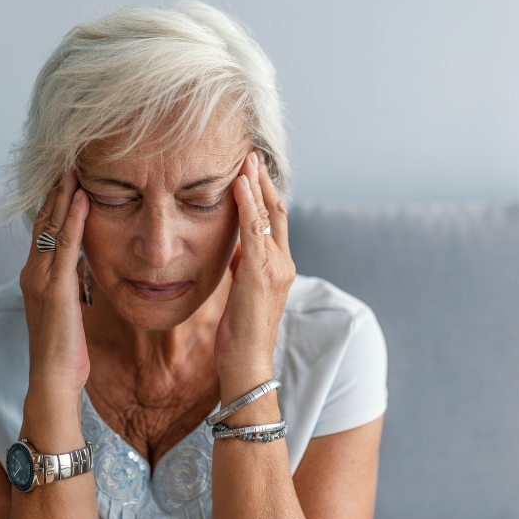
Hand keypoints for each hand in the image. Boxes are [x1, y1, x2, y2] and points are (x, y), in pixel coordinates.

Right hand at [19, 172, 90, 394]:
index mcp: (36, 276)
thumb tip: (80, 265)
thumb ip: (70, 283)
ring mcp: (40, 279)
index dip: (54, 202)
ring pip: (52, 227)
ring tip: (74, 168)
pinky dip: (74, 219)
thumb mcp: (68, 308)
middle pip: (44, 221)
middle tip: (68, 160)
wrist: (53, 378)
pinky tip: (82, 198)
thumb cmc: (65, 349)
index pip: (44, 230)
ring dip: (63, 196)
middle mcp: (32, 272)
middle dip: (56, 190)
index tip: (66, 177)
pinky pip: (66, 246)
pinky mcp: (54, 288)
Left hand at [214, 150, 295, 400]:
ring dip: (257, 184)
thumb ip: (243, 266)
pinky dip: (248, 205)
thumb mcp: (241, 292)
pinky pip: (255, 231)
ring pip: (270, 216)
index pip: (276, 221)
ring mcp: (276, 268)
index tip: (252, 169)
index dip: (266, 193)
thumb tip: (235, 246)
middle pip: (279, 211)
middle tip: (252, 153)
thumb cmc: (240, 334)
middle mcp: (284, 264)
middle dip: (265, 181)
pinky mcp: (262, 274)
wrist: (247, 364)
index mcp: (279, 267)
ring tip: (246, 158)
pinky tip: (239, 185)